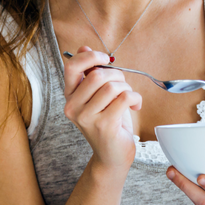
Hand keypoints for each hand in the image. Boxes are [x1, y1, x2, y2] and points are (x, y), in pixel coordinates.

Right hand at [63, 46, 141, 170]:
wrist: (112, 156)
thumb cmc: (108, 122)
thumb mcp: (98, 95)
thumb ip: (90, 73)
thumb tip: (83, 48)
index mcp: (70, 96)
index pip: (71, 67)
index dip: (91, 57)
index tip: (105, 58)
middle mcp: (73, 107)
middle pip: (97, 75)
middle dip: (117, 75)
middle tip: (123, 86)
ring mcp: (87, 118)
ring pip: (112, 86)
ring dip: (127, 88)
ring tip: (129, 98)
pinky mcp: (104, 125)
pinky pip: (124, 98)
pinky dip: (135, 98)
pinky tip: (135, 105)